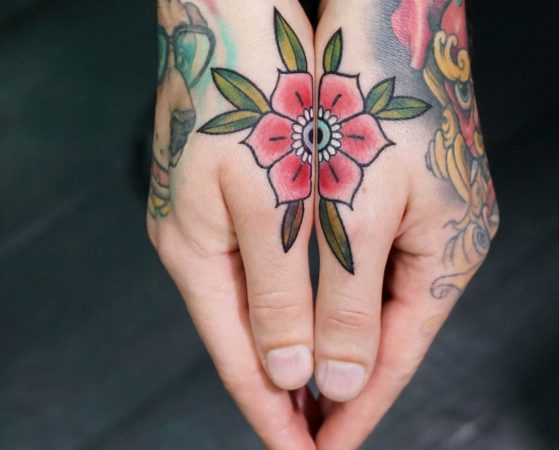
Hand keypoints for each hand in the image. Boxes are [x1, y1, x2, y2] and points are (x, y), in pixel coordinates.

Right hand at [147, 1, 318, 447]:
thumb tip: (295, 373)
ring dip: (291, 350)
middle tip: (323, 437)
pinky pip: (261, 273)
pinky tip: (310, 316)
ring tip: (325, 393)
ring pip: (257, 310)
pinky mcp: (226, 201)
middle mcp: (196, 248)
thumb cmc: (253, 97)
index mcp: (200, 254)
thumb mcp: (273, 201)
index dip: (276, 417)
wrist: (233, 20)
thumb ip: (283, 291)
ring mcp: (208, 225)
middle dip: (287, 395)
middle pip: (246, 343)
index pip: (243, 362)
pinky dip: (290, 305)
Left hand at [311, 1, 497, 447]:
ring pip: (376, 306)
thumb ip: (345, 301)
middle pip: (388, 338)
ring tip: (300, 385)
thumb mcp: (354, 210)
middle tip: (302, 428)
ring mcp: (429, 222)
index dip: (356, 412)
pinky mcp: (404, 199)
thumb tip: (338, 381)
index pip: (393, 359)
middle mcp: (445, 245)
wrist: (384, 19)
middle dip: (344, 385)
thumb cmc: (370, 103)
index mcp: (444, 256)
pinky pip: (370, 269)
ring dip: (338, 343)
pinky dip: (339, 299)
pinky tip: (316, 313)